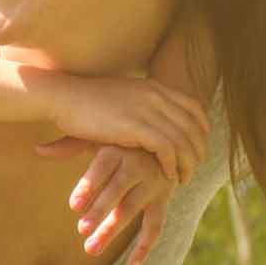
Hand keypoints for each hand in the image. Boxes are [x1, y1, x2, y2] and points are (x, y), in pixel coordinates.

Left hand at [40, 142, 172, 264]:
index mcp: (118, 149)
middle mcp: (138, 166)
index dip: (88, 186)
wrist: (167, 142)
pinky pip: (156, 226)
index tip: (73, 206)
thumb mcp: (98, 138)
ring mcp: (153, 185)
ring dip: (112, 230)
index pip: (102, 167)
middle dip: (100, 212)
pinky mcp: (163, 200)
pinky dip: (145, 247)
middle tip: (81, 230)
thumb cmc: (121, 140)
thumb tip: (37, 149)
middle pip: (117, 191)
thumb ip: (69, 146)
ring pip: (132, 210)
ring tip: (90, 248)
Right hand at [44, 73, 208, 184]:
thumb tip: (151, 115)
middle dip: (198, 151)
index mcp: (155, 87)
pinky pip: (167, 149)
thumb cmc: (86, 100)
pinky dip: (171, 164)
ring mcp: (148, 110)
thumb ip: (142, 102)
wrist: (63, 97)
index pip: (195, 109)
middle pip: (194, 127)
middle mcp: (157, 96)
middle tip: (192, 169)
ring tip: (182, 177)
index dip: (202, 131)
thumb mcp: (123, 95)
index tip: (197, 148)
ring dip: (187, 163)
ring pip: (183, 141)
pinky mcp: (136, 126)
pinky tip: (166, 175)